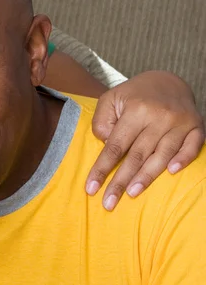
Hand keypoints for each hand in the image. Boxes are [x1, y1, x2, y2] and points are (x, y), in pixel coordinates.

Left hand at [87, 71, 204, 210]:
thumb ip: (102, 122)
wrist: (167, 81)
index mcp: (136, 110)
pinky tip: (171, 173)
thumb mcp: (110, 100)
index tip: (90, 189)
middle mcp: (160, 116)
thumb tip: (106, 144)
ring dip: (146, 177)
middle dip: (120, 182)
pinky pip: (193, 146)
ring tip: (131, 194)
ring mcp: (180, 122)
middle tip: (108, 204)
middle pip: (137, 156)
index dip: (102, 169)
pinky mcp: (197, 126)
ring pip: (162, 155)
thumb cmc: (133, 96)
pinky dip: (183, 159)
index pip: (115, 146)